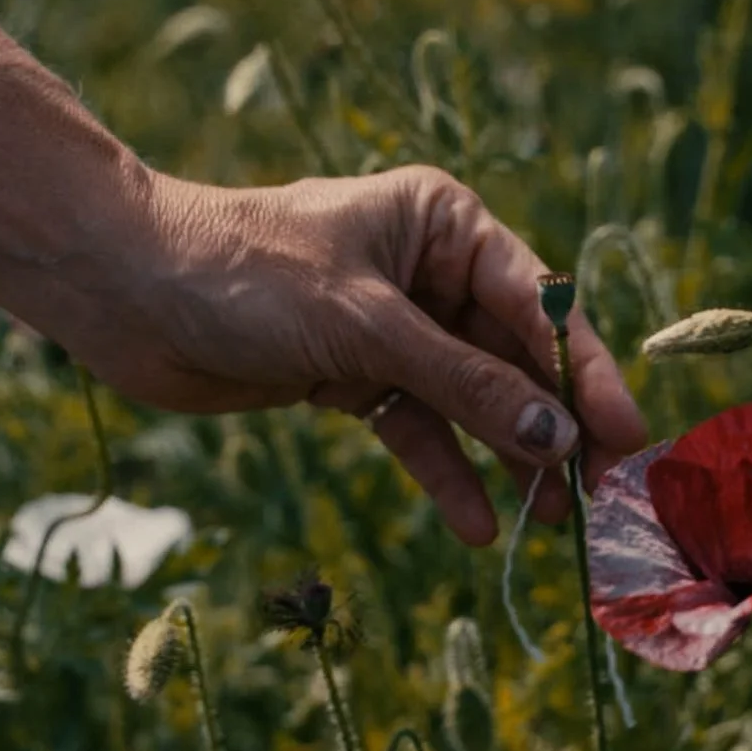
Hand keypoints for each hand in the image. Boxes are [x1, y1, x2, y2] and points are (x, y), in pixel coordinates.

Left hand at [77, 165, 644, 545]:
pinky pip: (417, 431)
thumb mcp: (367, 331)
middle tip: (602, 498)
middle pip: (513, 359)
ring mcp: (392, 328)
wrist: (125, 294)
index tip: (626, 439)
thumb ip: (466, 387)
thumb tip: (556, 440)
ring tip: (551, 524)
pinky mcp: (353, 376)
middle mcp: (429, 271)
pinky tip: (476, 526)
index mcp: (445, 224)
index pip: (537, 305)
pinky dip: (444, 476)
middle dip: (552, 429)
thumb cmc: (245, 276)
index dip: (583, 376)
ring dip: (508, 461)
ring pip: (471, 402)